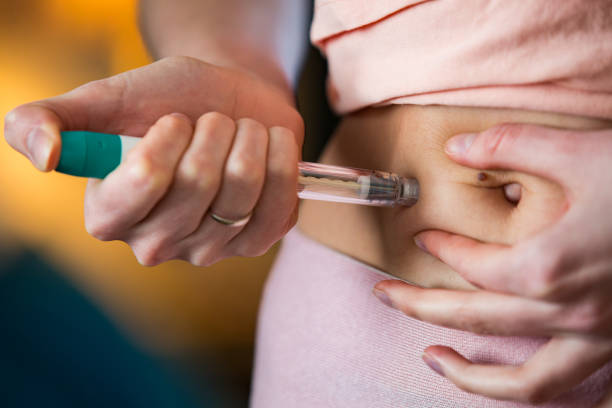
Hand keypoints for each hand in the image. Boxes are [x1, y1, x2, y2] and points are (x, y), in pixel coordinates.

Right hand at [4, 56, 303, 264]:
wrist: (229, 101)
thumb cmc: (169, 100)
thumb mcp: (106, 100)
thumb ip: (49, 119)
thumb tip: (43, 156)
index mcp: (110, 214)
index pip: (143, 184)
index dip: (167, 141)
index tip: (175, 119)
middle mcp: (156, 243)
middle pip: (198, 186)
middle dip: (213, 133)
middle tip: (212, 120)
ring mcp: (210, 249)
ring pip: (241, 192)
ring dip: (248, 140)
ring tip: (239, 130)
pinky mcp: (256, 241)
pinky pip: (279, 204)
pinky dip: (280, 158)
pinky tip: (268, 144)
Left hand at [373, 123, 611, 403]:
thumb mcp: (582, 152)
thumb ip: (511, 146)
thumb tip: (457, 148)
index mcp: (549, 267)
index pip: (470, 266)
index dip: (439, 250)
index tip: (423, 240)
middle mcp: (570, 314)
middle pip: (472, 320)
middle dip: (418, 308)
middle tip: (384, 297)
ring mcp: (602, 341)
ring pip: (525, 384)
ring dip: (471, 379)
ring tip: (433, 361)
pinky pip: (587, 396)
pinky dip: (548, 400)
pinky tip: (525, 391)